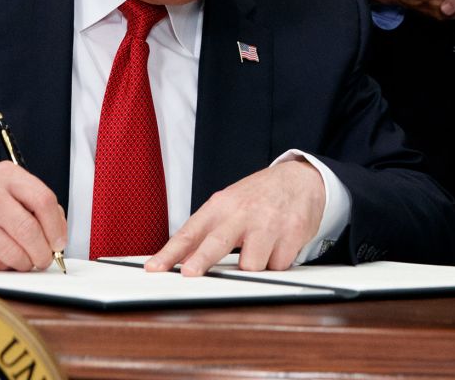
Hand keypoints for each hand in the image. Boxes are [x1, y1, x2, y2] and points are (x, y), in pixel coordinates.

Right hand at [0, 161, 66, 270]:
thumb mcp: (12, 193)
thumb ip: (38, 209)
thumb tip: (58, 236)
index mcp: (8, 175)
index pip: (43, 200)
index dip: (56, 227)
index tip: (58, 242)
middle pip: (28, 228)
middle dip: (42, 251)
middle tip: (44, 258)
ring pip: (14, 251)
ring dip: (25, 263)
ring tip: (24, 260)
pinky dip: (6, 266)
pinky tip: (1, 256)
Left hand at [145, 159, 324, 276]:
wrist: (300, 180)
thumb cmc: (258, 196)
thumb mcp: (228, 206)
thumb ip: (206, 233)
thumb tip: (182, 261)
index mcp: (220, 206)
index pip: (189, 232)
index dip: (170, 252)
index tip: (154, 267)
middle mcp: (242, 213)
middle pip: (217, 242)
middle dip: (202, 260)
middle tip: (188, 275)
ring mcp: (268, 223)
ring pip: (252, 264)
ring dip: (253, 267)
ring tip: (259, 249)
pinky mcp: (292, 233)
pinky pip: (278, 266)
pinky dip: (275, 263)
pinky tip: (278, 245)